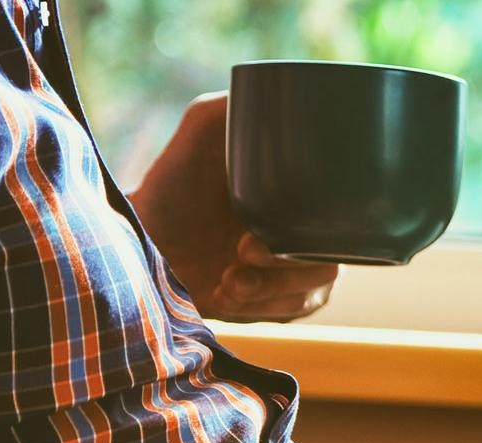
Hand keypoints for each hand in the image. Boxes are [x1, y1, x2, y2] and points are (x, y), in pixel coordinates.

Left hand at [127, 92, 338, 321]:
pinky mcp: (272, 306)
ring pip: (322, 285)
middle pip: (338, 252)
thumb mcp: (203, 127)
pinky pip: (300, 311)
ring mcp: (290, 271)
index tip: (283, 221)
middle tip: (242, 251)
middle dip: (295, 262)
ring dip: (279, 286)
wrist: (133, 241)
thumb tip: (283, 92)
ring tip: (232, 277)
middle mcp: (302, 232)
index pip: (347, 208)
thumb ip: (236, 106)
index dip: (327, 221)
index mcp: (299, 195)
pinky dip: (267, 307)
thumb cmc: (170, 184)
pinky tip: (227, 292)